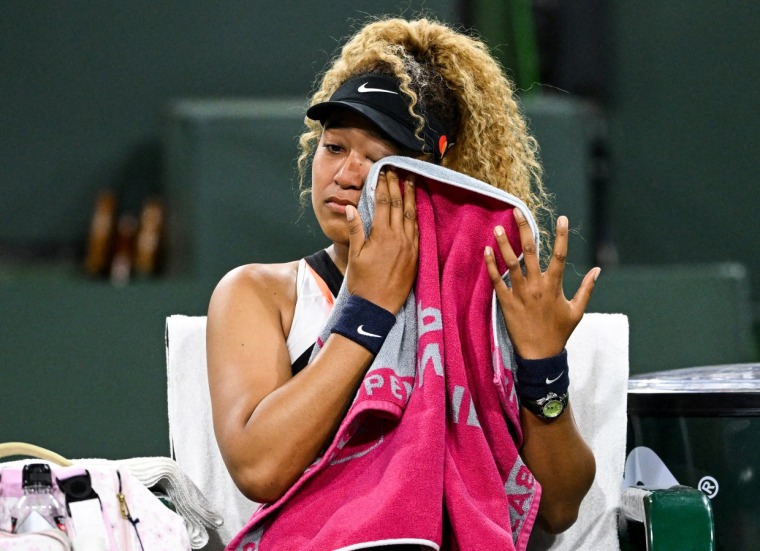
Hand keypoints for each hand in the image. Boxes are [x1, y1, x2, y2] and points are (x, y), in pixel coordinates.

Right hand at [345, 168, 418, 313]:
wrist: (377, 307)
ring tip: (412, 182)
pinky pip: (418, 230)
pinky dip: (417, 216)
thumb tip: (350, 207)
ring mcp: (410, 246)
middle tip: (399, 170)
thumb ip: (355, 229)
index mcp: (382, 235)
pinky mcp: (416, 256)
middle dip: (398, 185)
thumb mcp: (354, 255)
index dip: (384, 185)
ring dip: (411, 197)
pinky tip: (416, 209)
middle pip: (399, 205)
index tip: (385, 171)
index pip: (384, 203)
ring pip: (412, 215)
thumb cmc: (362, 282)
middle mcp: (398, 238)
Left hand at [484, 210, 599, 358]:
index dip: (562, 236)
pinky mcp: (506, 301)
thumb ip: (587, 289)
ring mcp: (520, 292)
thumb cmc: (559, 332)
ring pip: (511, 263)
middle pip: (531, 251)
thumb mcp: (577, 311)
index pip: (560, 255)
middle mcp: (536, 285)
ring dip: (504, 244)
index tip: (561, 218)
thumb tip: (597, 270)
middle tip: (517, 211)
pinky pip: (497, 280)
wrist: (540, 355)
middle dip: (524, 229)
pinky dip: (491, 266)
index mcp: (554, 285)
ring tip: (497, 227)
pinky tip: (486, 251)